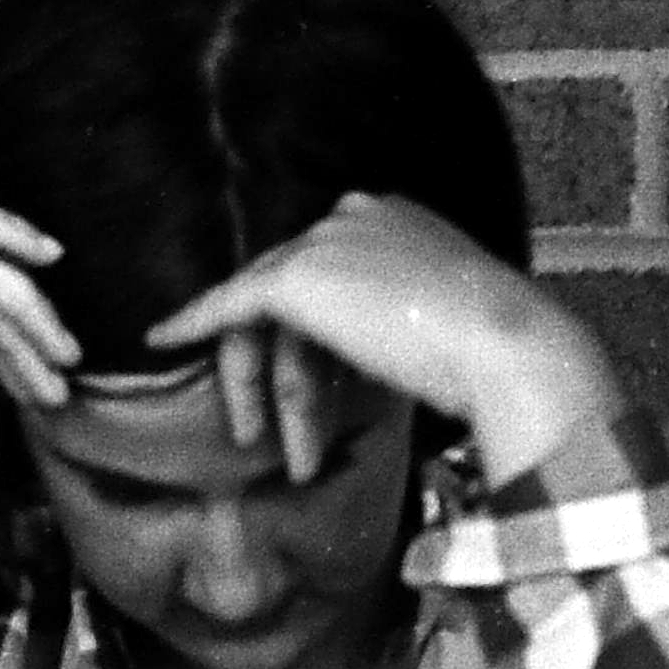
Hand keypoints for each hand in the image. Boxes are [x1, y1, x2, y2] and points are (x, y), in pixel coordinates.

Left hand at [144, 195, 623, 486]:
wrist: (504, 346)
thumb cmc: (492, 351)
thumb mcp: (441, 322)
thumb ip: (392, 321)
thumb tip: (363, 357)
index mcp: (392, 217)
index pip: (327, 278)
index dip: (310, 346)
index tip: (307, 392)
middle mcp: (352, 215)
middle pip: (289, 295)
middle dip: (277, 372)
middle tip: (267, 433)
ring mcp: (322, 241)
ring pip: (268, 319)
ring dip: (270, 392)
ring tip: (280, 453)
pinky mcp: (294, 278)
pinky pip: (228, 305)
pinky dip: (192, 322)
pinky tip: (164, 340)